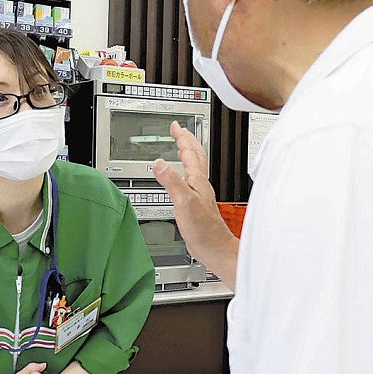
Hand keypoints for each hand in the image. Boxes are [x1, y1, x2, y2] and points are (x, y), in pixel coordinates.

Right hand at [153, 122, 238, 280]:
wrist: (213, 247)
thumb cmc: (203, 228)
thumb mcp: (183, 201)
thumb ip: (171, 181)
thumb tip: (159, 163)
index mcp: (197, 180)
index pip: (190, 152)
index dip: (182, 137)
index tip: (175, 126)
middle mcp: (200, 184)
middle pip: (195, 156)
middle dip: (187, 140)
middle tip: (178, 130)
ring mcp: (199, 193)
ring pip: (194, 166)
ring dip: (188, 153)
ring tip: (181, 146)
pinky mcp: (196, 203)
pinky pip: (190, 179)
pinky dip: (185, 171)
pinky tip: (180, 177)